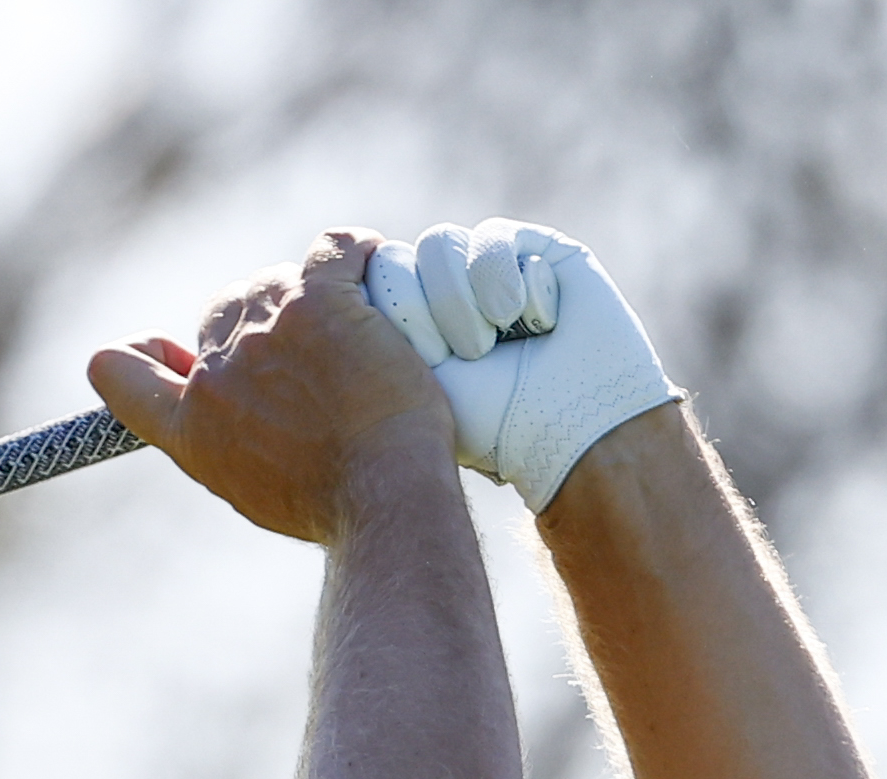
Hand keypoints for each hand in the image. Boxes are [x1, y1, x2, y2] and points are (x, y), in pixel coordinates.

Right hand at [87, 233, 454, 545]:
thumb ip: (226, 445)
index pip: (119, 371)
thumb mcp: (253, 491)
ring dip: (312, 291)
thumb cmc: (334, 506)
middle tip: (318, 352)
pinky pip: (334, 249)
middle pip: (222, 309)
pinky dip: (356, 251)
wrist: (386, 498)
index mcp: (189, 428)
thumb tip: (232, 424)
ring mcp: (263, 331)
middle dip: (262, 318)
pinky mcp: (316, 301)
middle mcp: (216, 375)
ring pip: (277, 279)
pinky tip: (374, 264)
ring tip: (360, 324)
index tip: (181, 350)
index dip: (145, 350)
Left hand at [361, 221, 682, 509]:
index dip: (396, 314)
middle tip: (467, 355)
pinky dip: (518, 285)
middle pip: (398, 258)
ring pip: (441, 243)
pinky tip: (542, 324)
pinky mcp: (536, 249)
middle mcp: (441, 290)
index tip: (427, 361)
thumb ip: (363, 338)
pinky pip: (494, 239)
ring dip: (467, 299)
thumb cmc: (489, 425)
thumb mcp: (410, 386)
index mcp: (405, 324)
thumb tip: (315, 288)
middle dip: (430, 311)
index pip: (367, 283)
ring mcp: (486, 266)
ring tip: (499, 341)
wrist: (572, 431)